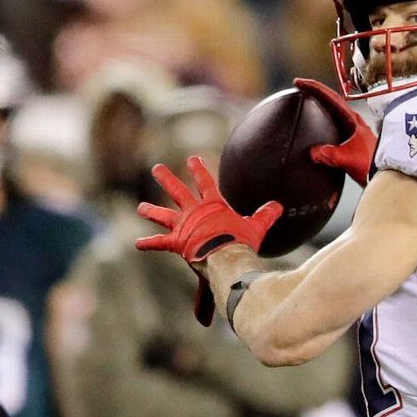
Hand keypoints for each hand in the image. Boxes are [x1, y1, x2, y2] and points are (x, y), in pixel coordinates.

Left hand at [136, 156, 281, 263]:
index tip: (192, 159)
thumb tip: (278, 206)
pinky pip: (159, 243)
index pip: (205, 182)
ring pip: (163, 215)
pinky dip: (148, 244)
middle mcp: (195, 212)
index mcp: (213, 205)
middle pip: (177, 191)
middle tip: (157, 168)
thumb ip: (265, 215)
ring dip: (151, 210)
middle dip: (167, 178)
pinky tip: (137, 243)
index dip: (198, 169)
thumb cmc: (242, 242)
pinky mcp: (177, 242)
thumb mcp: (257, 227)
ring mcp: (184, 226)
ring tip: (140, 207)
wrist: (227, 257)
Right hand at [295, 77, 376, 186]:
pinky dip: (323, 118)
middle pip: (331, 99)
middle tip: (300, 87)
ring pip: (333, 110)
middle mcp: (353, 122)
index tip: (299, 82)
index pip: (330, 97)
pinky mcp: (352, 139)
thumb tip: (314, 151)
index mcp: (352, 120)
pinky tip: (318, 126)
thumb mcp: (349, 159)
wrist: (387, 175)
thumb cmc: (373, 165)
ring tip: (306, 101)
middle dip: (314, 91)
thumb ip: (331, 155)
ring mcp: (353, 129)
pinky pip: (334, 122)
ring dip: (320, 103)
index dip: (314, 88)